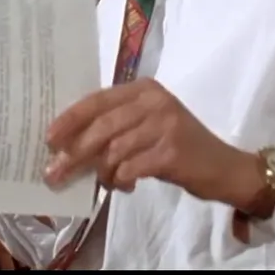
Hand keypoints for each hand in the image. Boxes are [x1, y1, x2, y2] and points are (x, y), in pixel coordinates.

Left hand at [44, 77, 248, 201]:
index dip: (70, 119)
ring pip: (113, 150)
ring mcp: (165, 125)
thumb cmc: (179, 147)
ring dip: (102, 172)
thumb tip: (68, 144)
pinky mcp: (171, 152)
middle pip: (101, 126)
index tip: (48, 137)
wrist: (225, 167)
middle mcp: (153, 101)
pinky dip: (120, 180)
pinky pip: (130, 168)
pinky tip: (124, 186)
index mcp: (143, 89)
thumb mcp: (147, 126)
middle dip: (74, 152)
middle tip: (54, 172)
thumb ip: (114, 127)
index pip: (96, 100)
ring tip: (104, 182)